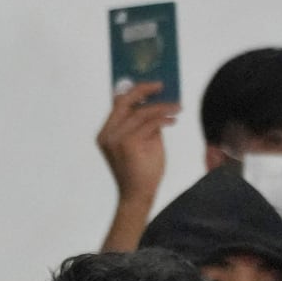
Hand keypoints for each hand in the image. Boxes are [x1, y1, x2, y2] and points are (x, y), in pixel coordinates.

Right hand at [96, 81, 178, 206]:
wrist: (138, 196)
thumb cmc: (140, 171)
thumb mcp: (140, 142)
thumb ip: (143, 124)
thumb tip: (155, 102)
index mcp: (105, 134)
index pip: (117, 104)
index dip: (133, 90)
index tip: (151, 84)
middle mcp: (107, 134)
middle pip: (125, 101)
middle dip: (144, 90)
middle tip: (162, 86)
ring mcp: (116, 139)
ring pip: (141, 112)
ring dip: (162, 107)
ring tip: (176, 107)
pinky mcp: (128, 144)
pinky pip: (150, 123)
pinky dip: (164, 118)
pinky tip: (173, 119)